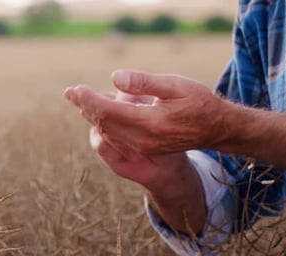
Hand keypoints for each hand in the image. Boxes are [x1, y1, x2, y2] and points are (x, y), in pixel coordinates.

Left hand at [64, 76, 207, 232]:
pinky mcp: (147, 147)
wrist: (217, 129)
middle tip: (69, 92)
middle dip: (85, 106)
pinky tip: (98, 115)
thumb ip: (144, 83)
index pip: (108, 111)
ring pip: (109, 131)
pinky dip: (105, 124)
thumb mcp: (176, 86)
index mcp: (149, 122)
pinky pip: (118, 137)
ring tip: (79, 101)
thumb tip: (115, 78)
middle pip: (104, 123)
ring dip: (92, 116)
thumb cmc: (199, 103)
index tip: (75, 88)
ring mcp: (145, 146)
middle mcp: (144, 138)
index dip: (89, 99)